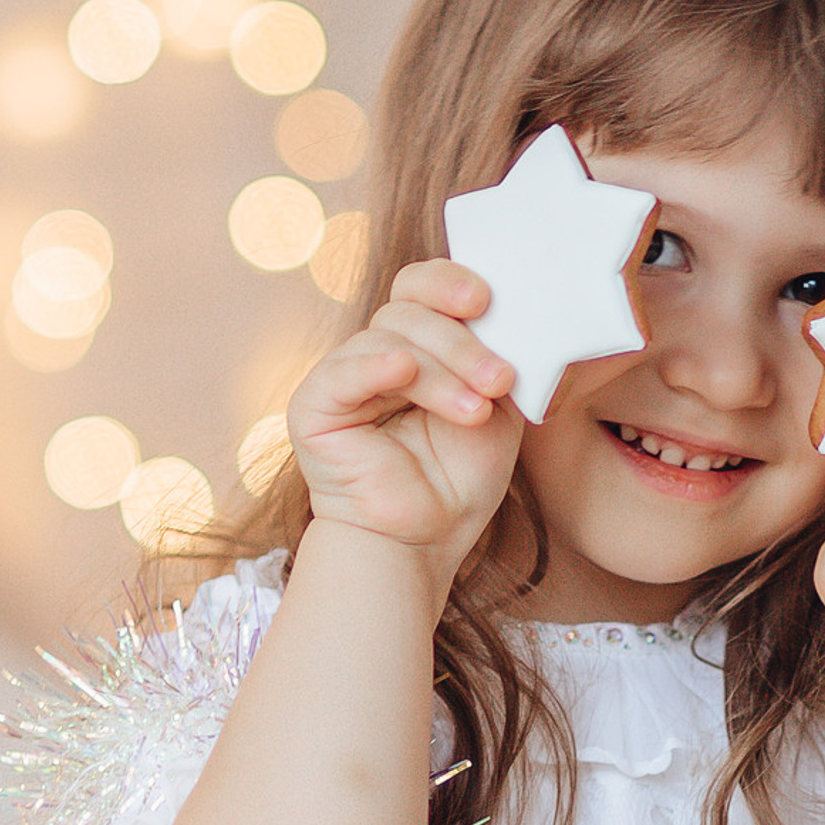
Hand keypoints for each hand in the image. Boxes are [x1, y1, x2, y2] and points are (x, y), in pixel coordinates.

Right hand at [288, 260, 520, 573]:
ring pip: (389, 338)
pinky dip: (376, 366)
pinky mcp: (314, 407)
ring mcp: (342, 377)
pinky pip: (343, 371)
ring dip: (441, 373)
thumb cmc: (457, 481)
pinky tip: (403, 371)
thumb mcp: (495, 406)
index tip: (488, 300)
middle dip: (461, 343)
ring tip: (474, 414)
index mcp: (416, 346)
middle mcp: (375, 354)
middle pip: (410, 310)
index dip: (450, 282)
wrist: (421, 543)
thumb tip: (511, 308)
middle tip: (500, 379)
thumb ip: (495, 354)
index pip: (422, 288)